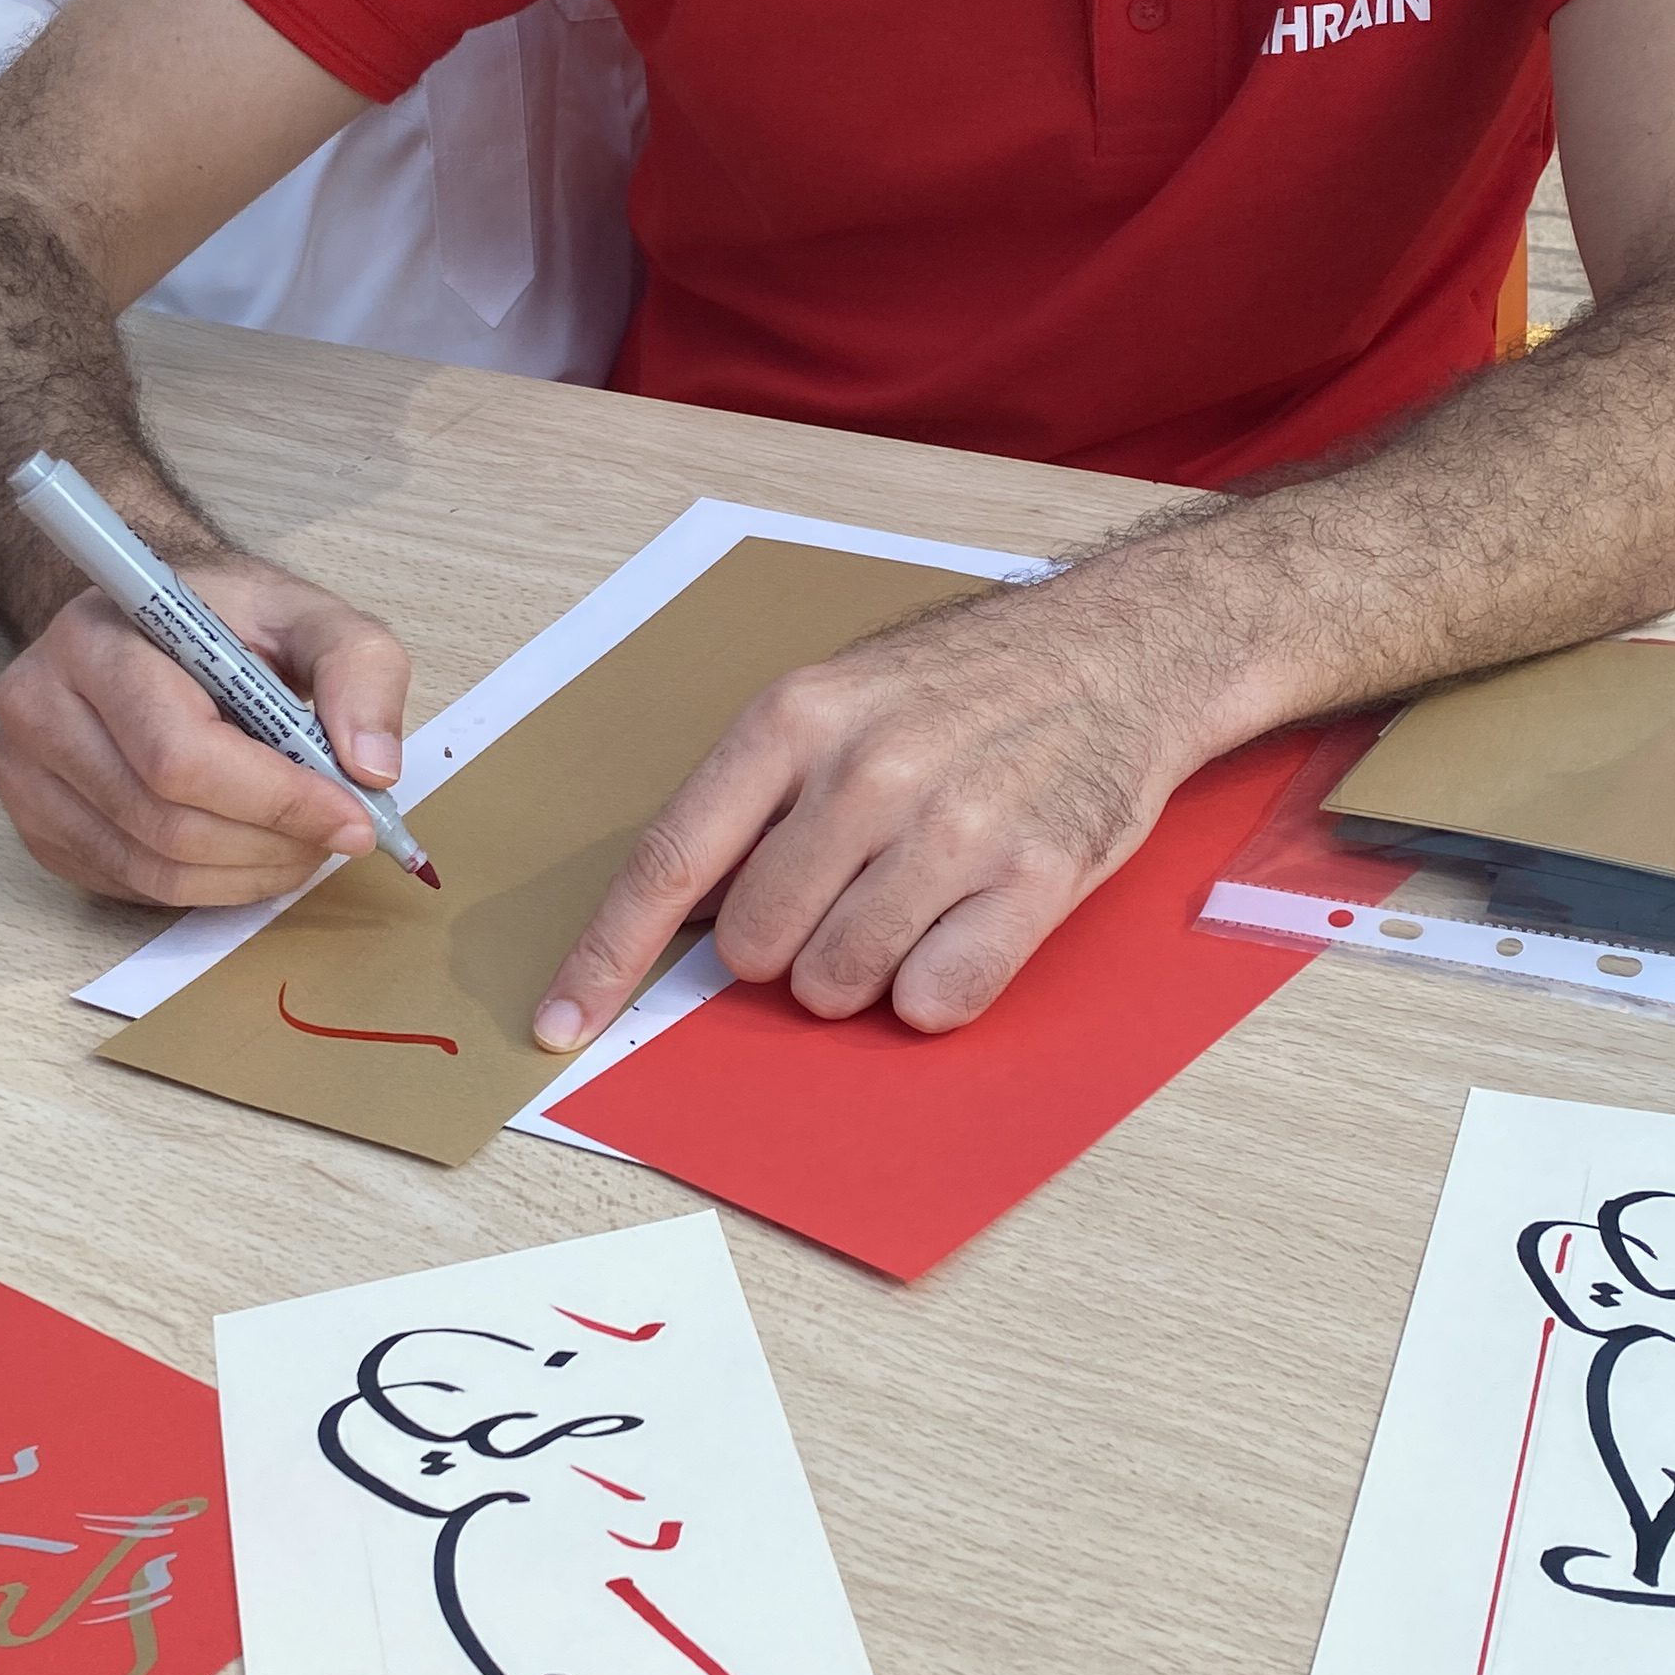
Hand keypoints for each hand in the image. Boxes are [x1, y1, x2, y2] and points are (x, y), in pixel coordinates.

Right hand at [0, 561, 413, 907]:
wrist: (149, 626)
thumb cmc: (224, 621)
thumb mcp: (309, 617)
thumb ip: (359, 671)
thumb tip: (371, 769)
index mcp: (96, 639)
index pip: (180, 754)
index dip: (276, 800)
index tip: (352, 819)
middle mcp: (39, 706)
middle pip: (166, 823)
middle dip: (272, 844)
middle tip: (336, 836)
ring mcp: (24, 774)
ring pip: (153, 868)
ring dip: (249, 873)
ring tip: (301, 842)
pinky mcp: (36, 826)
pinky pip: (133, 886)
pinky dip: (211, 884)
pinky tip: (247, 846)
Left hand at [533, 558, 1221, 1049]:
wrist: (1116, 652)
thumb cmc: (961, 690)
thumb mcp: (837, 702)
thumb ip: (756, 801)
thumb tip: (676, 921)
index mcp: (796, 719)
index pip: (672, 862)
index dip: (608, 956)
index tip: (558, 1023)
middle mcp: (869, 770)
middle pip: (758, 947)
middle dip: (785, 948)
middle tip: (846, 893)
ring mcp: (956, 825)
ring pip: (839, 983)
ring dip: (861, 971)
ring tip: (911, 900)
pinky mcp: (1036, 876)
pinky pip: (936, 1000)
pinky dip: (936, 990)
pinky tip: (962, 926)